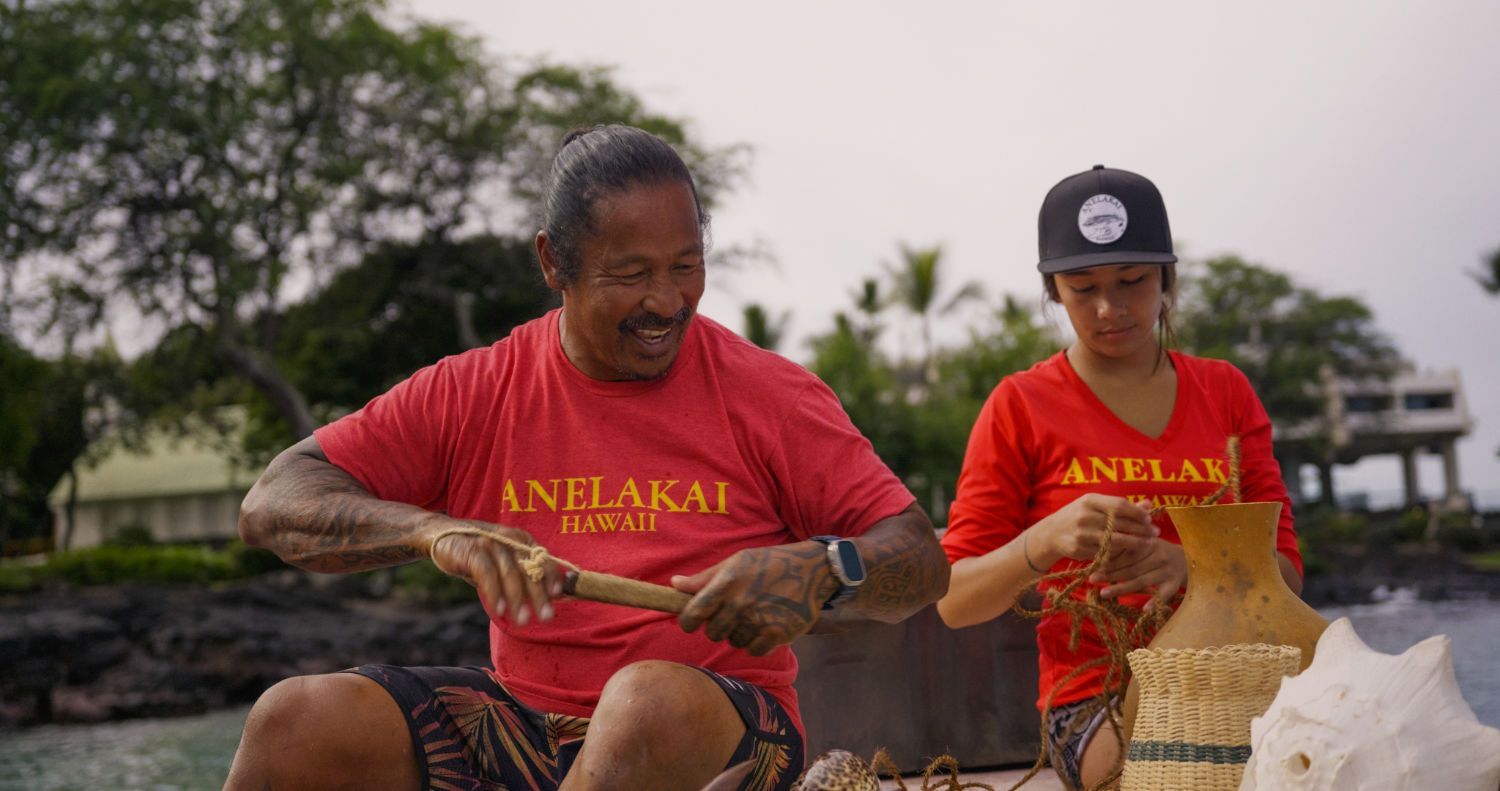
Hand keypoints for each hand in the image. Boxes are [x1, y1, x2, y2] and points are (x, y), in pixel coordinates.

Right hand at [428, 519, 563, 625]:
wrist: (442, 535)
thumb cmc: (479, 556)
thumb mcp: (503, 563)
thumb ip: (522, 577)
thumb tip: (548, 600)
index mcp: (522, 540)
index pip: (543, 558)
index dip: (552, 576)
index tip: (558, 596)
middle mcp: (510, 539)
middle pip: (529, 568)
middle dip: (539, 595)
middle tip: (546, 617)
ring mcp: (491, 543)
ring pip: (509, 573)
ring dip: (517, 599)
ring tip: (522, 620)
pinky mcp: (472, 551)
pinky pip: (487, 573)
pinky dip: (494, 593)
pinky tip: (498, 610)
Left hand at [671, 542, 836, 655]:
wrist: (813, 569)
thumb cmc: (770, 562)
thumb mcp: (737, 561)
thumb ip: (705, 577)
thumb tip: (674, 584)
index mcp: (727, 583)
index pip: (693, 613)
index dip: (687, 622)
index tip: (691, 622)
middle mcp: (740, 603)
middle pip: (713, 632)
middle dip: (717, 627)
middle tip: (730, 615)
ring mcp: (759, 620)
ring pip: (734, 642)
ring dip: (739, 634)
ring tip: (752, 616)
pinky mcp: (777, 634)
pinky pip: (754, 649)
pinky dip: (756, 642)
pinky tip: (765, 626)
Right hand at [1038, 494, 1157, 565]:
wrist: (1051, 533)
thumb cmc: (1078, 516)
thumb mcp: (1095, 506)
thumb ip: (1120, 506)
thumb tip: (1148, 504)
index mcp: (1089, 501)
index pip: (1119, 505)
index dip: (1137, 513)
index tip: (1149, 518)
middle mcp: (1085, 516)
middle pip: (1120, 523)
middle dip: (1141, 529)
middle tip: (1155, 532)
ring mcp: (1082, 534)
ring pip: (1115, 540)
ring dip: (1135, 543)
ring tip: (1148, 543)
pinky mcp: (1080, 549)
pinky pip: (1106, 552)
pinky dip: (1120, 552)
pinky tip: (1130, 551)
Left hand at [1090, 538, 1185, 609]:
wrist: (1193, 560)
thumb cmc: (1162, 552)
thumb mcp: (1149, 545)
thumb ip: (1130, 548)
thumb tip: (1102, 552)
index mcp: (1150, 544)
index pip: (1127, 553)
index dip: (1109, 561)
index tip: (1093, 566)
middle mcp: (1160, 556)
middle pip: (1131, 567)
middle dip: (1110, 574)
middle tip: (1092, 579)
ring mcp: (1168, 571)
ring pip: (1142, 581)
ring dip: (1122, 588)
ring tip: (1104, 593)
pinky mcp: (1176, 584)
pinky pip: (1164, 595)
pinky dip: (1156, 602)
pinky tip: (1144, 610)